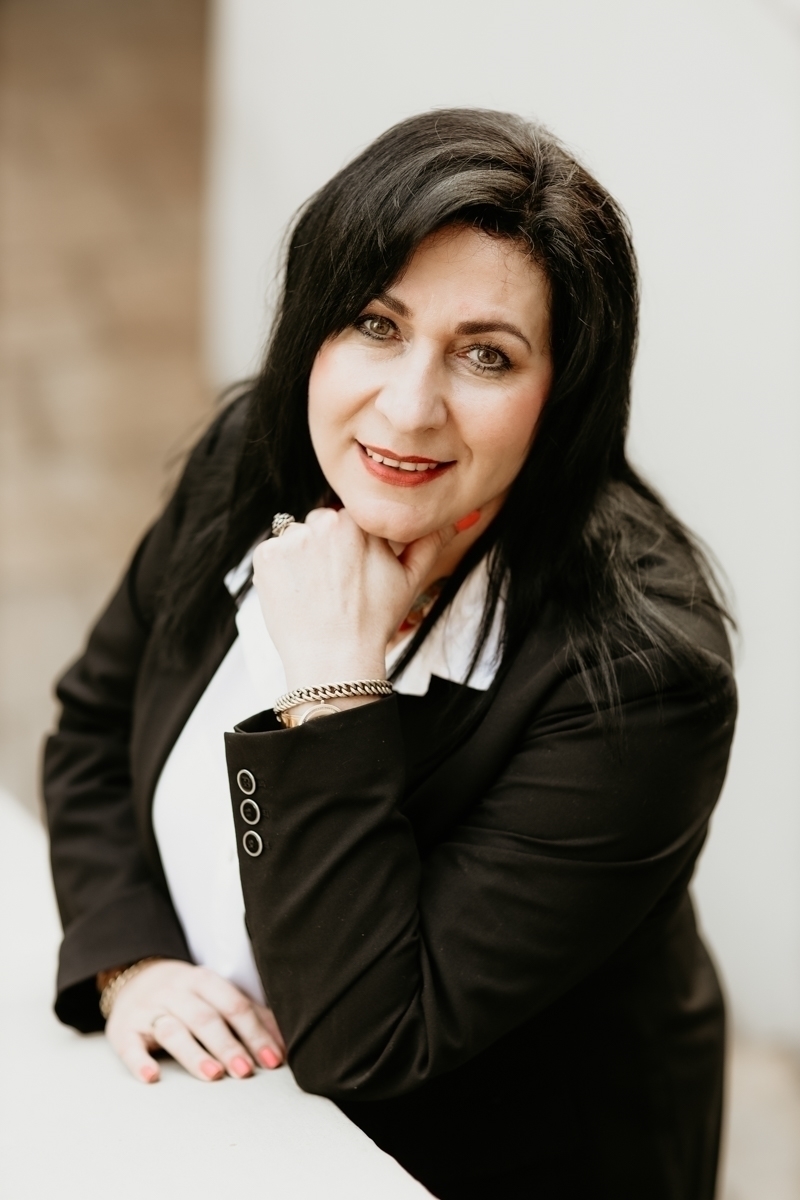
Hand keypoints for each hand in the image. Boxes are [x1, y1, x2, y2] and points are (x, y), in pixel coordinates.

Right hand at [104, 959, 285, 1083]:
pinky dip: (140, 1061)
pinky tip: (152, 1077)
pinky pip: (130, 1045)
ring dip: (194, 1053)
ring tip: (213, 1074)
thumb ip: (246, 1014)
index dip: (255, 1032)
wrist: (133, 978)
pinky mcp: (123, 1029)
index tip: (273, 1059)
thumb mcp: (214, 993)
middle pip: (206, 1018)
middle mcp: (176, 991)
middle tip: (246, 1071)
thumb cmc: (186, 994)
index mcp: (203, 980)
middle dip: (228, 1045)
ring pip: (173, 1030)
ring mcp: (148, 1009)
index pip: (234, 1005)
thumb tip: (282, 1044)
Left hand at [253, 507, 458, 690]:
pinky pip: (273, 554)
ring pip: (297, 539)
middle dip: (327, 549)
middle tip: (336, 587)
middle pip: (322, 526)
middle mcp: (323, 523)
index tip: (353, 575)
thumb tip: (459, 518)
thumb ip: (429, 543)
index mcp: (358, 522)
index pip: (351, 521)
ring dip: (303, 558)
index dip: (352, 549)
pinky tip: (298, 596)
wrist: (334, 662)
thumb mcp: (409, 581)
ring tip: (317, 594)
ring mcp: (291, 539)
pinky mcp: (266, 557)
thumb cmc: (374, 623)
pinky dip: (281, 572)